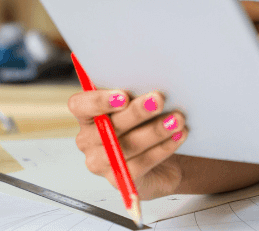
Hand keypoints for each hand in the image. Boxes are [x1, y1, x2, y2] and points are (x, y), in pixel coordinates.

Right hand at [68, 89, 187, 199]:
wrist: (162, 155)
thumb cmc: (144, 120)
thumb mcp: (136, 102)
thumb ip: (135, 91)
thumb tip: (153, 80)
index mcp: (87, 114)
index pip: (80, 105)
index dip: (99, 101)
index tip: (124, 96)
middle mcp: (89, 139)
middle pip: (107, 127)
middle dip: (136, 112)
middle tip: (159, 99)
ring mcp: (102, 162)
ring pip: (127, 146)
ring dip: (155, 131)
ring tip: (177, 119)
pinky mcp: (121, 179)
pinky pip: (142, 164)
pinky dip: (163, 148)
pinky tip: (178, 136)